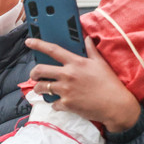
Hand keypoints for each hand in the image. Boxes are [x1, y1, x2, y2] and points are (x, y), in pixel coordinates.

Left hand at [25, 37, 139, 132]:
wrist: (115, 105)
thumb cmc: (110, 84)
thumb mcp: (101, 63)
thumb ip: (91, 50)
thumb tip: (87, 38)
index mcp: (76, 63)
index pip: (53, 50)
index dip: (38, 44)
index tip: (28, 42)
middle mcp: (68, 75)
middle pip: (40, 70)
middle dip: (33, 73)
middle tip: (34, 75)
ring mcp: (66, 90)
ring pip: (42, 88)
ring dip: (39, 89)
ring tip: (42, 90)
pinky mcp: (67, 104)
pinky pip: (53, 104)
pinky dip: (55, 105)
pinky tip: (60, 104)